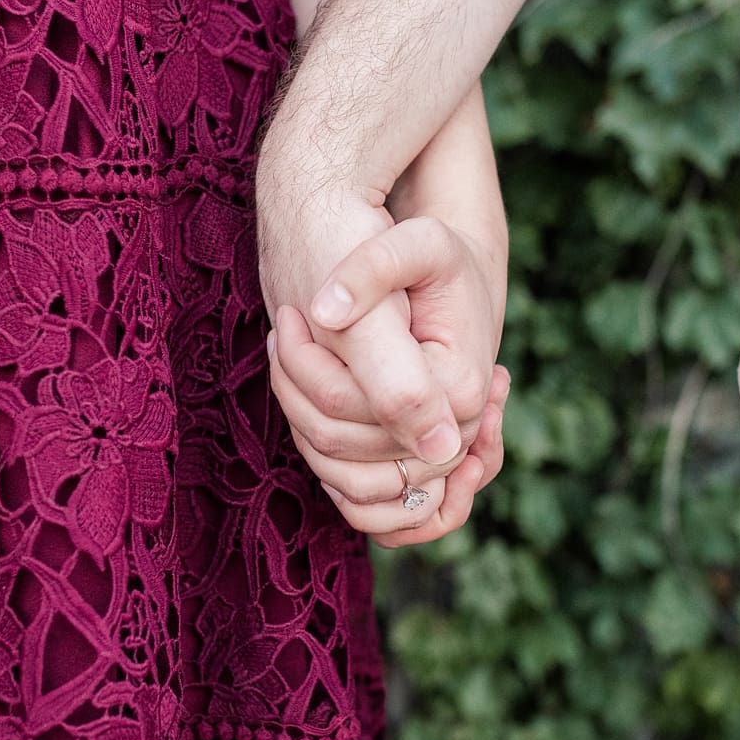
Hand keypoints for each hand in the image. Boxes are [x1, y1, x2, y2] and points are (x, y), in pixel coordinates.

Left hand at [268, 213, 508, 544]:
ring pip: (342, 479)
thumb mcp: (416, 242)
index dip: (304, 365)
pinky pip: (358, 497)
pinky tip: (303, 395)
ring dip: (299, 422)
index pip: (349, 401)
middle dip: (294, 391)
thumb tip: (326, 316)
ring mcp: (435, 460)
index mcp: (458, 390)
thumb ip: (374, 271)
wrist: (455, 284)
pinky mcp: (413, 465)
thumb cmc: (436, 260)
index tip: (289, 315)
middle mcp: (455, 438)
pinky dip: (320, 456)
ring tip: (287, 358)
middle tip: (281, 329)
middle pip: (340, 445)